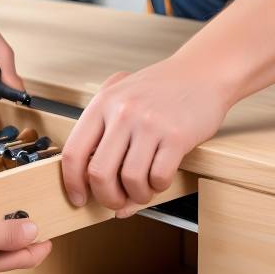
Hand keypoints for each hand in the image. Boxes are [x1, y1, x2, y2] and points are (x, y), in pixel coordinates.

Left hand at [61, 58, 230, 217]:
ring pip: (130, 180)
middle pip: (99, 173)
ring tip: (143, 189)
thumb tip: (94, 184)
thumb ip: (103, 136)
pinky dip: (158, 186)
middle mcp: (122, 112)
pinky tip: (160, 177)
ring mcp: (149, 123)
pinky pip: (159, 177)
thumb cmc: (160, 89)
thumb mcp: (121, 98)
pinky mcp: (177, 136)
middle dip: (106, 197)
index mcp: (102, 103)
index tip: (79, 198)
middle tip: (115, 202)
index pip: (74, 152)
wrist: (202, 72)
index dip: (72, 183)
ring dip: (137, 195)